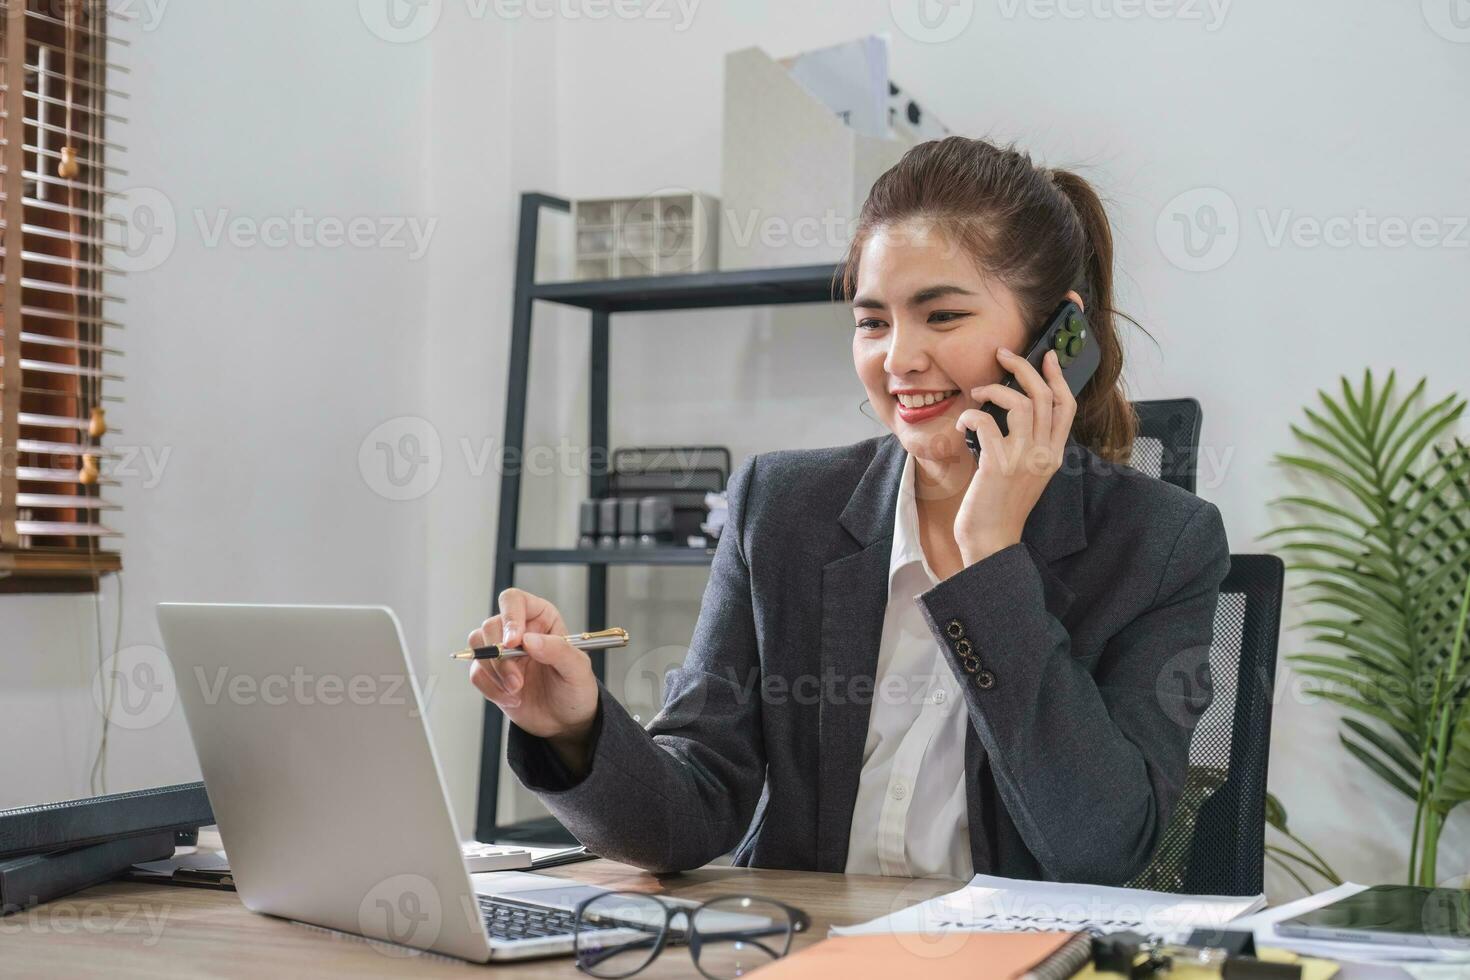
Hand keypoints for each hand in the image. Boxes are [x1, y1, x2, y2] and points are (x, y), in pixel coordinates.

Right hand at [466, 588, 599, 772]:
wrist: (565, 721)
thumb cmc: (576, 690)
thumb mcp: (577, 669)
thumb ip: (558, 650)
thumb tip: (530, 640)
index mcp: (541, 618)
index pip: (514, 600)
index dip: (510, 617)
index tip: (514, 642)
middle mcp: (519, 630)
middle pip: (491, 626)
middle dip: (501, 657)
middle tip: (517, 681)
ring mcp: (502, 651)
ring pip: (478, 647)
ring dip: (494, 673)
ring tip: (517, 690)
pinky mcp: (491, 673)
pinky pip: (476, 673)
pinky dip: (490, 688)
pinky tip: (512, 699)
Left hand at [953, 347, 1076, 564]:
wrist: (991, 541)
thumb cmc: (1000, 506)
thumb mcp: (1023, 472)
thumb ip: (1025, 444)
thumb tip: (1009, 410)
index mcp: (1053, 454)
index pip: (1066, 407)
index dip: (1058, 377)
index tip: (1048, 356)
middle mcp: (1044, 454)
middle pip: (1045, 396)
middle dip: (1024, 368)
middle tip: (1003, 355)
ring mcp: (1024, 460)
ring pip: (1022, 404)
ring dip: (995, 390)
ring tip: (977, 392)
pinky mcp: (999, 465)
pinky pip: (987, 422)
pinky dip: (971, 415)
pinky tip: (962, 422)